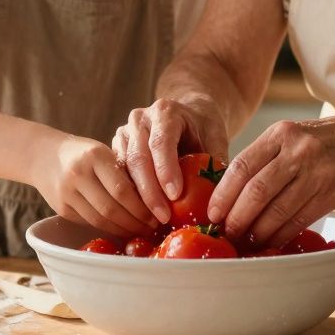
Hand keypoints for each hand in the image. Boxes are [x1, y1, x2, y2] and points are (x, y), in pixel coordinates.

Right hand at [31, 135, 156, 238]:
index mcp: (95, 156)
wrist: (42, 155)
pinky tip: (122, 229)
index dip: (143, 207)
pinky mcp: (61, 208)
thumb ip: (123, 171)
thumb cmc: (83, 153)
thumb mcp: (103, 153)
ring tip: (141, 230)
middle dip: (136, 222)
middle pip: (112, 208)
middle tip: (153, 226)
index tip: (160, 213)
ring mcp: (67, 193)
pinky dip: (109, 228)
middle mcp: (78, 174)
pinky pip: (90, 223)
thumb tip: (155, 198)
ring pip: (101, 220)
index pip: (123, 189)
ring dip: (124, 229)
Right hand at [112, 96, 228, 224]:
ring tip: (151, 222)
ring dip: (136, 198)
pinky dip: (128, 197)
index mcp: (165, 112)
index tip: (175, 195)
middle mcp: (140, 119)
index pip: (160, 142)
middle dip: (150, 191)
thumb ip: (216, 163)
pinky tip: (140, 216)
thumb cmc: (203, 127)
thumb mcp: (216, 138)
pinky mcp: (116, 148)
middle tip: (163, 218)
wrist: (187, 112)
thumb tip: (217, 198)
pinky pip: (117, 175)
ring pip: (124, 169)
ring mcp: (125, 133)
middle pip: (138, 157)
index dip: (166, 170)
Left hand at [208, 111, 334, 248]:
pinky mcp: (333, 193)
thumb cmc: (321, 140)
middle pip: (257, 191)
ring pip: (278, 210)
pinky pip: (300, 220)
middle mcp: (298, 151)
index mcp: (280, 134)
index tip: (212, 212)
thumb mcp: (290, 135)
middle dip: (237, 217)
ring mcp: (318, 172)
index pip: (242, 166)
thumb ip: (263, 158)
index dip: (223, 193)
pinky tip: (270, 241)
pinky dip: (281, 234)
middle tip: (226, 231)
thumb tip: (228, 194)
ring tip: (246, 240)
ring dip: (258, 231)